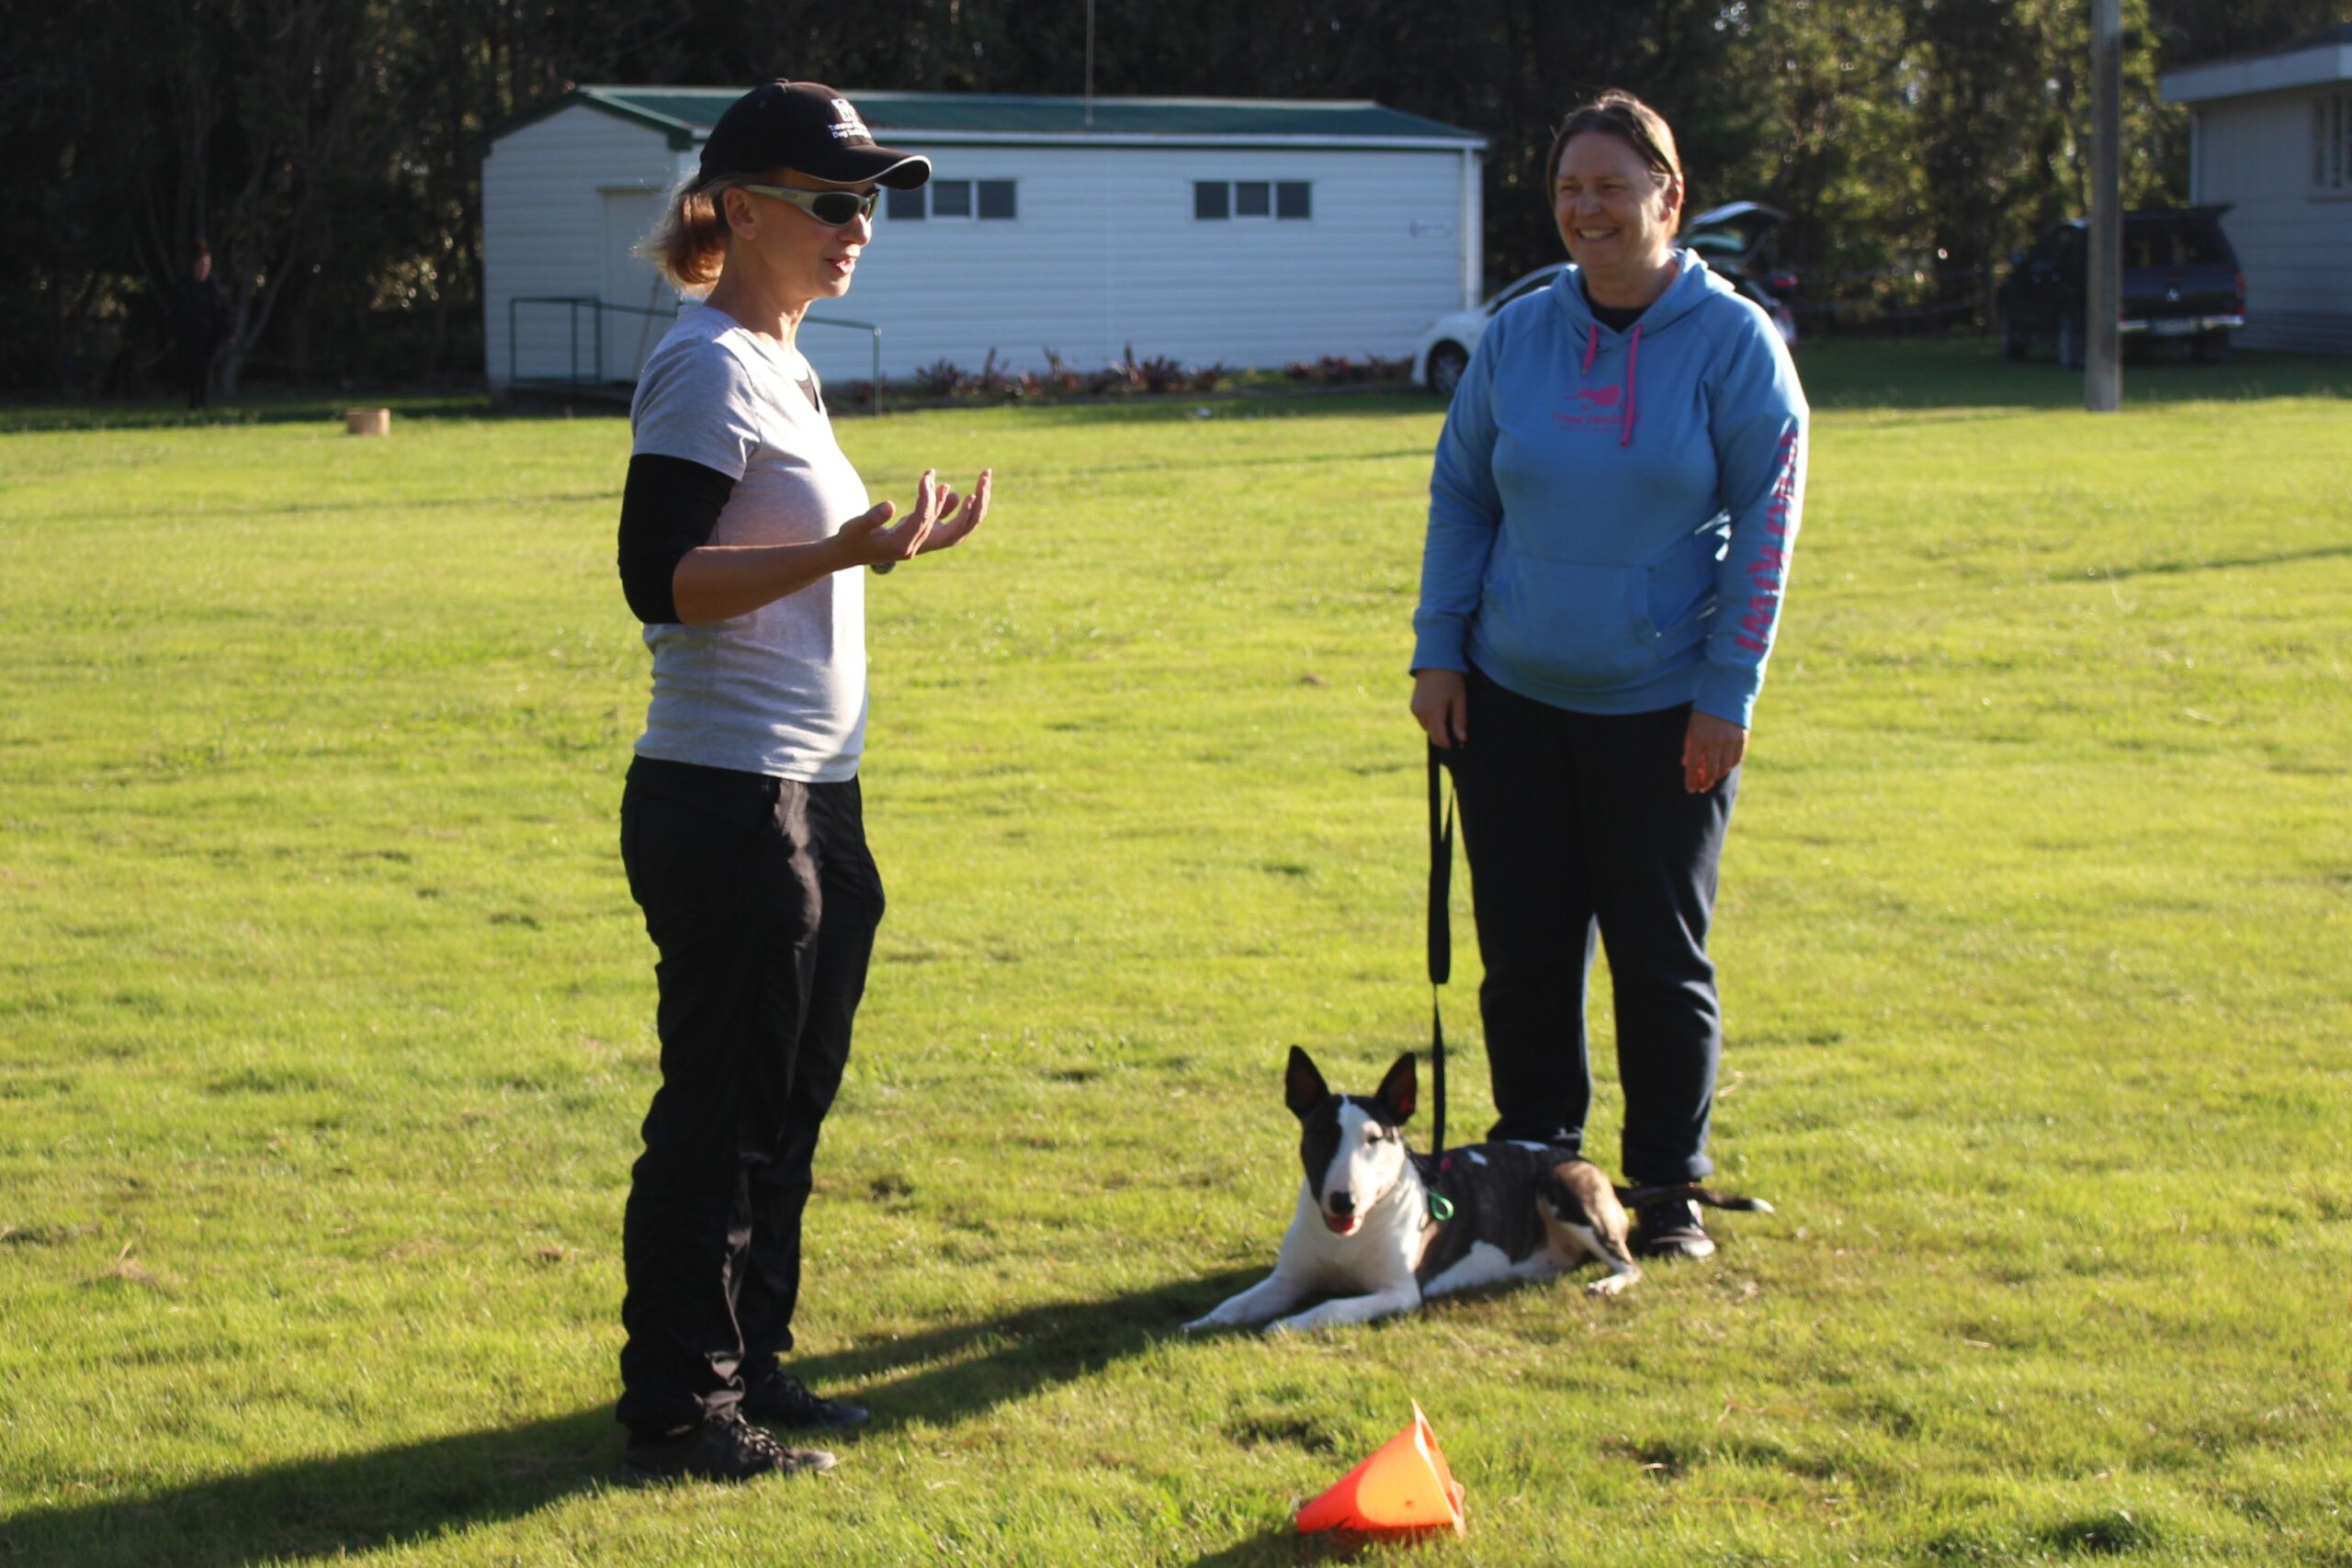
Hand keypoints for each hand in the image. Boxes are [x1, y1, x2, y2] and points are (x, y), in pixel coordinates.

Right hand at [837, 468, 993, 572]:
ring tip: (979, 483)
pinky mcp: (918, 536)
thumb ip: (873, 517)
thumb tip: (890, 506)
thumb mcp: (856, 527)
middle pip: (956, 531)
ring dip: (969, 507)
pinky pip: (942, 524)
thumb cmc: (850, 539)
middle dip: (974, 506)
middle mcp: (917, 547)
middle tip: (985, 479)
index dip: (928, 497)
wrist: (847, 554)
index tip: (928, 475)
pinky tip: (947, 488)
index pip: (925, 519)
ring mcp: (920, 543)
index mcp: (903, 546)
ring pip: (954, 528)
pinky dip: (947, 507)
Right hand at [1410, 669, 1467, 749]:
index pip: (1439, 738)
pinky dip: (1431, 719)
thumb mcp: (1460, 699)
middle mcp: (1421, 713)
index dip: (1449, 744)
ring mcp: (1415, 710)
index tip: (1459, 744)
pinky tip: (1439, 708)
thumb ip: (1459, 720)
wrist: (1435, 661)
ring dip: (1437, 727)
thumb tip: (1462, 739)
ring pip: (1428, 728)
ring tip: (1448, 713)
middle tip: (1457, 728)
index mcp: (1434, 712)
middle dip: (1444, 735)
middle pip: (1433, 735)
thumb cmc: (1451, 679)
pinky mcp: (1413, 706)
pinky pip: (1423, 719)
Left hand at [1682, 709, 1746, 792]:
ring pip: (1724, 768)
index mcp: (1698, 738)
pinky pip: (1736, 760)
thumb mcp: (1691, 727)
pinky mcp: (1741, 739)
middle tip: (1701, 787)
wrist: (1726, 694)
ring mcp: (1730, 741)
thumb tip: (1686, 765)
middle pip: (1710, 771)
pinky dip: (1729, 767)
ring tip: (1711, 778)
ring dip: (1716, 776)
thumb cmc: (1704, 711)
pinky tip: (1723, 768)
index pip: (1692, 766)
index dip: (1691, 781)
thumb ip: (1689, 746)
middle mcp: (1715, 741)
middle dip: (1705, 782)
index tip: (1690, 790)